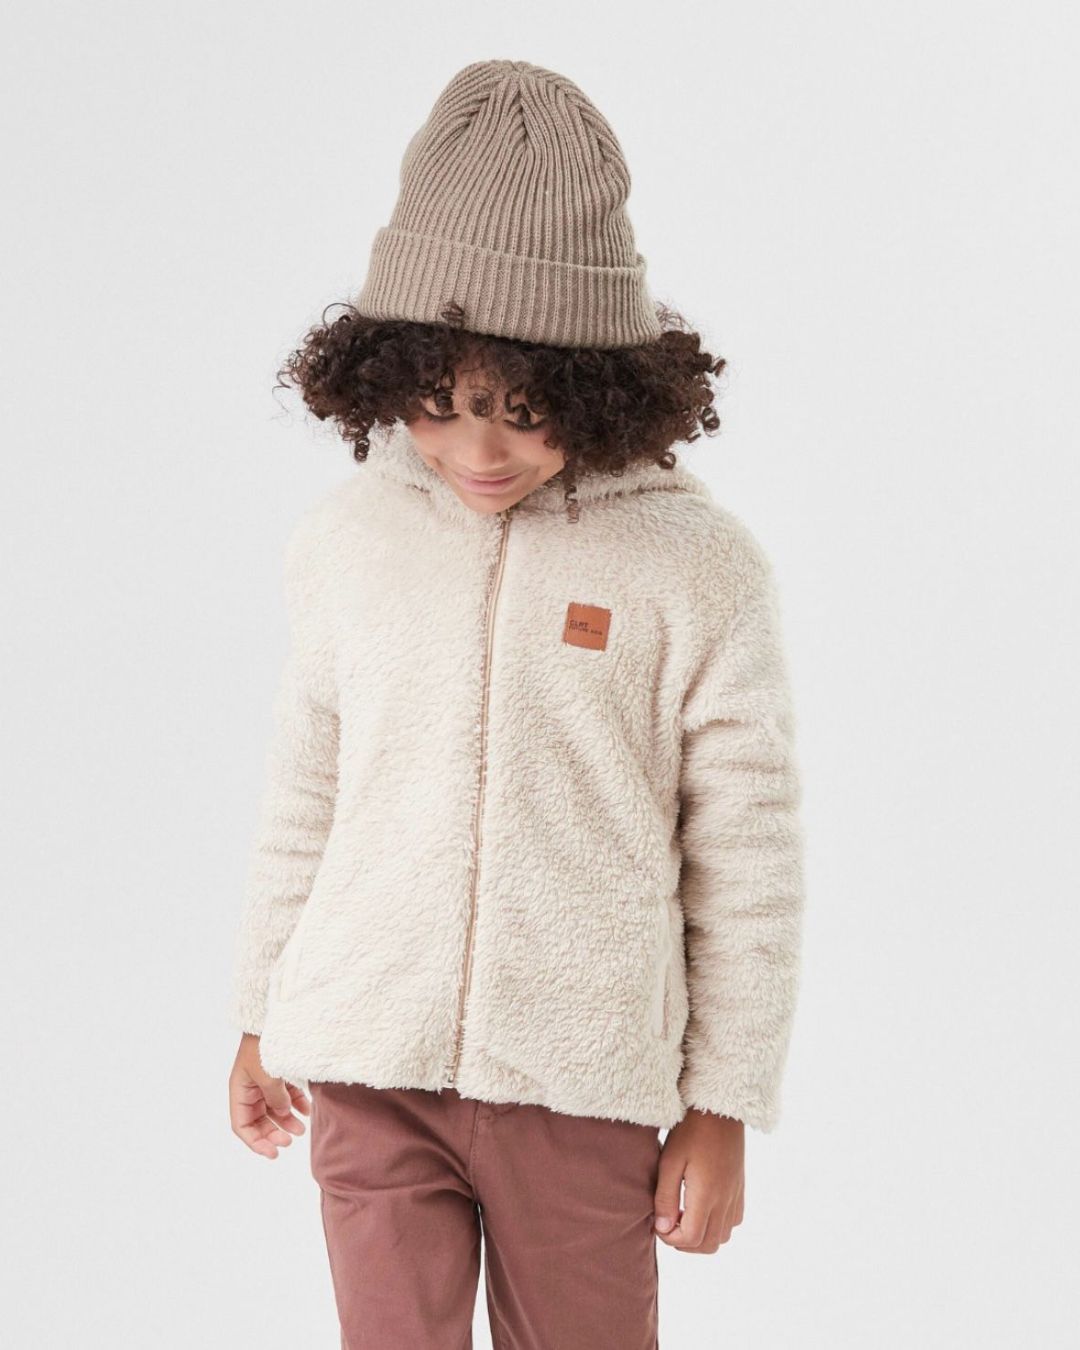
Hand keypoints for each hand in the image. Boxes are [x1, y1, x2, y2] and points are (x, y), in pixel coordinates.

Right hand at [229, 1033, 310, 1158]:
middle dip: (274, 1133)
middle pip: (259, 1121)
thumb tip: (284, 1114)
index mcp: (240, 1091)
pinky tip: (307, 1110)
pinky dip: (296, 1103)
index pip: (242, 1126)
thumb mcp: (267, 1074)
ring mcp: (264, 1082)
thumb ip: (275, 1097)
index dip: (255, 1142)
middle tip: (291, 1141)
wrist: (270, 1017)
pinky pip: (286, 1095)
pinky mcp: (278, 1074)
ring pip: (274, 1109)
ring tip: (302, 1129)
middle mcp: (250, 1089)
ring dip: (286, 1120)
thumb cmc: (262, 1045)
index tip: (273, 1153)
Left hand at [652, 1107, 744, 1251]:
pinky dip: (717, 1226)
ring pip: (723, 1237)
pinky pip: (733, 1221)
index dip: (670, 1239)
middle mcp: (725, 1200)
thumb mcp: (669, 1161)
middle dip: (685, 1243)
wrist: (720, 1107)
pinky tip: (701, 1208)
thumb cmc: (690, 1130)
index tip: (658, 1224)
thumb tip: (662, 1229)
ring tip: (682, 1215)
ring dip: (701, 1237)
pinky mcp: (740, 1187)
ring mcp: (735, 1195)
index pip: (691, 1238)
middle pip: (708, 1245)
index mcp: (706, 1195)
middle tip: (668, 1224)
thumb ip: (665, 1197)